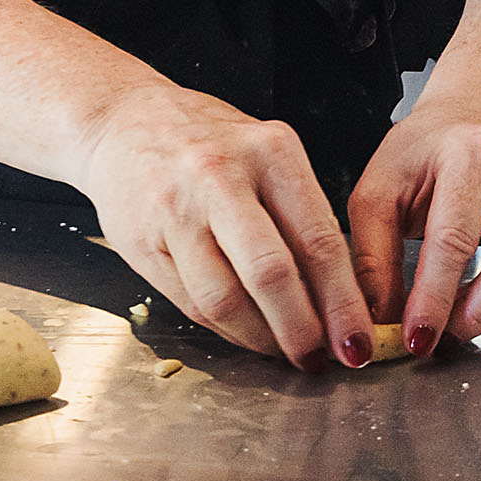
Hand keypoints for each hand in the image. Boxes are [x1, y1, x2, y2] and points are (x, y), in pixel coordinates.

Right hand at [71, 83, 375, 368]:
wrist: (123, 121)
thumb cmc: (209, 142)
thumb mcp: (266, 154)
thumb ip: (300, 216)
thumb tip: (339, 298)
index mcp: (269, 151)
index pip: (318, 240)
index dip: (342, 302)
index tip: (357, 340)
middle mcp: (220, 177)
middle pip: (271, 275)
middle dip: (303, 331)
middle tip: (321, 359)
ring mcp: (176, 212)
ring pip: (226, 300)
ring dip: (262, 340)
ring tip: (283, 351)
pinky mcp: (142, 244)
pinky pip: (193, 305)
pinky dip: (227, 331)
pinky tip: (246, 333)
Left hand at [346, 85, 480, 357]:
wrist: (480, 113)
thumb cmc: (428, 149)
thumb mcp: (380, 187)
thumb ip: (374, 255)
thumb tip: (380, 319)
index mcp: (473, 152)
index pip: (456, 239)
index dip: (435, 298)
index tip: (417, 337)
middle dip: (478, 314)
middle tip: (444, 338)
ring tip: (456, 322)